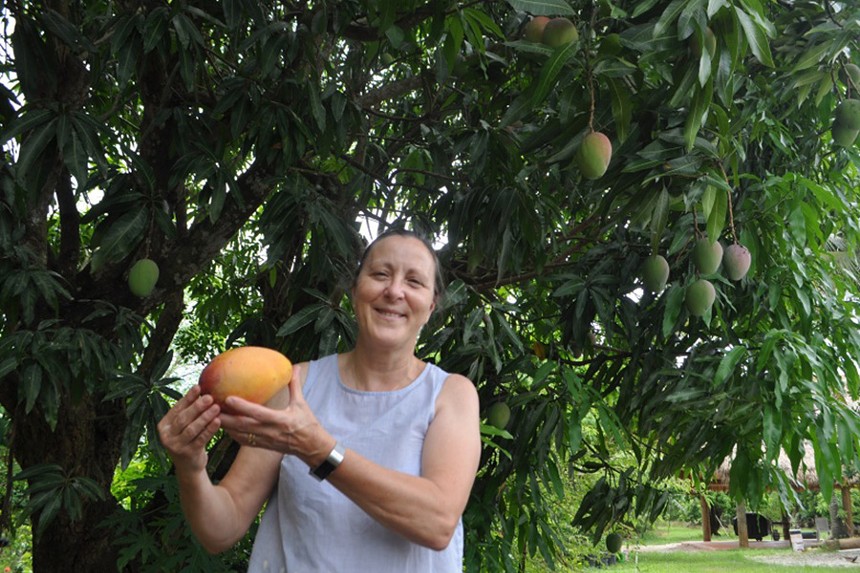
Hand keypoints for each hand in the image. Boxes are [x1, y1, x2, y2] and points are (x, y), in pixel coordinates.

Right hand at [157, 385, 221, 473]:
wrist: (189, 466)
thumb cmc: (188, 440)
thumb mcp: (184, 426)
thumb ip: (188, 411)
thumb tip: (201, 388)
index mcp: (163, 426)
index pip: (177, 409)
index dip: (188, 398)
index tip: (198, 387)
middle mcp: (166, 436)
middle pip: (183, 418)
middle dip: (197, 407)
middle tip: (209, 397)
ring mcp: (176, 446)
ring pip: (191, 429)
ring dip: (205, 417)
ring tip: (216, 407)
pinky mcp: (187, 454)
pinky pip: (200, 439)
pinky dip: (209, 430)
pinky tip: (218, 421)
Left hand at [219, 364, 333, 465]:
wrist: (311, 447)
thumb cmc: (307, 424)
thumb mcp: (301, 403)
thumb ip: (295, 385)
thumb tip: (294, 367)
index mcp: (279, 420)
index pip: (257, 413)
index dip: (242, 406)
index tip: (227, 398)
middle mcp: (269, 431)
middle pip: (241, 426)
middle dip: (224, 418)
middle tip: (210, 408)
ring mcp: (264, 440)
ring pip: (238, 434)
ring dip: (225, 426)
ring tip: (211, 416)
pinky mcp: (262, 446)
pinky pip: (243, 441)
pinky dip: (232, 434)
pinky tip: (224, 426)